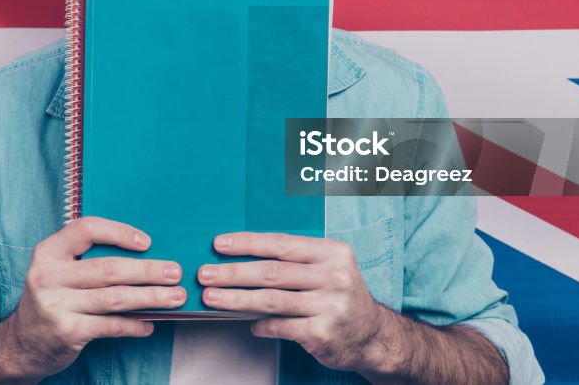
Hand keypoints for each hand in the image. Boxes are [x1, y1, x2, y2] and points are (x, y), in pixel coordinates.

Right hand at [0, 217, 186, 381]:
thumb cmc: (52, 298)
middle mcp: (48, 277)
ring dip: (150, 297)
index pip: (86, 230)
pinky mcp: (67, 332)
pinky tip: (151, 323)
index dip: (119, 232)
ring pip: (114, 298)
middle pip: (108, 269)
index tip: (146, 242)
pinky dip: (134, 324)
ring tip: (175, 297)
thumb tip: (143, 251)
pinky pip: (111, 326)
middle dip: (147, 271)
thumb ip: (86, 258)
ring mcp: (56, 306)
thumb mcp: (57, 270)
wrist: (22, 343)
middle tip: (174, 272)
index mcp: (48, 253)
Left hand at [198, 232, 381, 372]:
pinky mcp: (323, 333)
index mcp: (332, 253)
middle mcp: (333, 276)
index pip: (281, 244)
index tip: (218, 244)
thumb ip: (294, 260)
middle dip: (233, 272)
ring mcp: (330, 306)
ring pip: (272, 300)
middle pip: (272, 272)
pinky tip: (248, 324)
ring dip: (236, 298)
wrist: (374, 335)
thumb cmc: (340, 295)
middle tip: (204, 274)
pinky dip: (260, 325)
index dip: (247, 243)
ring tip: (211, 297)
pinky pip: (281, 326)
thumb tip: (242, 256)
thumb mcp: (328, 267)